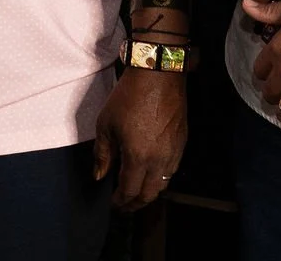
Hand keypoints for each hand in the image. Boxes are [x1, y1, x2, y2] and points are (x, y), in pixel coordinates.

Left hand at [91, 68, 185, 211]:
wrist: (158, 75)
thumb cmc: (128, 97)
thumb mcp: (106, 124)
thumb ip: (103, 154)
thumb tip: (99, 175)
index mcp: (138, 157)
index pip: (130, 191)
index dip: (121, 201)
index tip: (113, 204)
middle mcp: (159, 160)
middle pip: (149, 194)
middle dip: (135, 203)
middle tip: (125, 206)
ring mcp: (174, 152)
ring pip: (163, 183)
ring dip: (149, 192)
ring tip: (136, 192)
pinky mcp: (182, 143)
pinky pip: (172, 169)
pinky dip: (160, 177)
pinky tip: (151, 173)